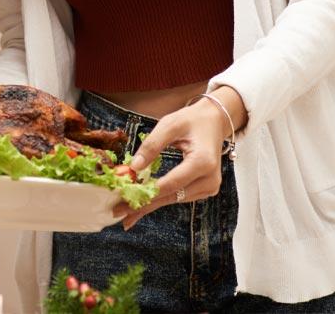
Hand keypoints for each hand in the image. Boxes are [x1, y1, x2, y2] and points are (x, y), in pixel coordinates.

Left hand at [112, 89, 243, 228]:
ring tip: (126, 211)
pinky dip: (161, 199)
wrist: (214, 122)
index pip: (171, 183)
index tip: (125, 200)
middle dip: (144, 205)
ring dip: (151, 204)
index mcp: (203, 162)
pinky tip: (143, 203)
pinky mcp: (206, 189)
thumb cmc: (191, 121)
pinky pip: (179, 196)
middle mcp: (209, 179)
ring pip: (175, 199)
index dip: (147, 193)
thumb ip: (151, 145)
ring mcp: (210, 186)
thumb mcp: (169, 125)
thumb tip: (134, 167)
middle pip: (172, 196)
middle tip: (119, 213)